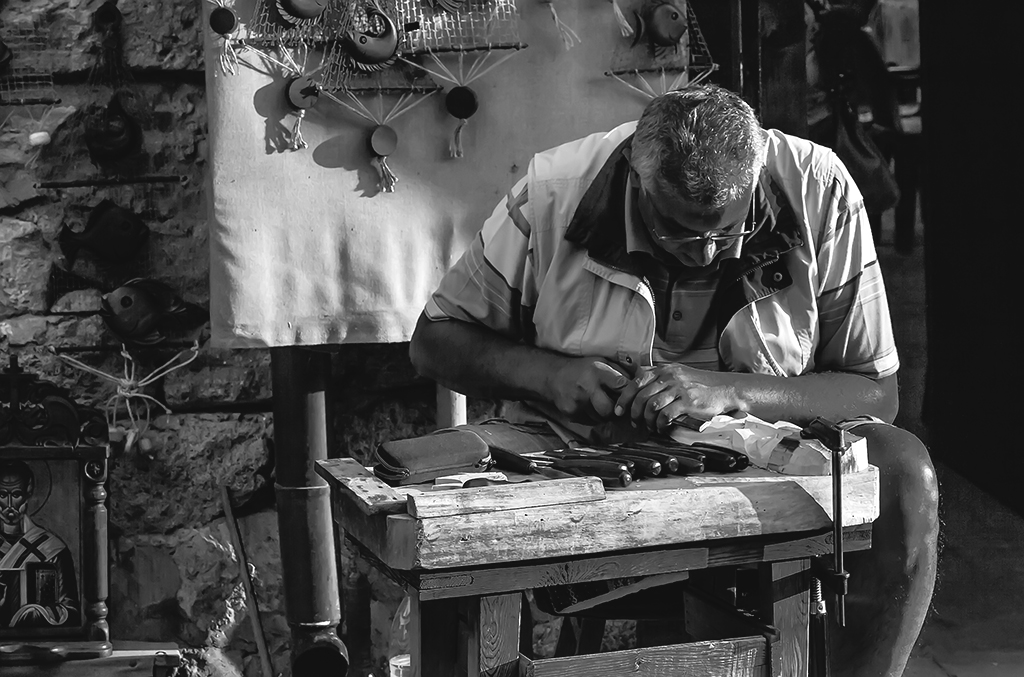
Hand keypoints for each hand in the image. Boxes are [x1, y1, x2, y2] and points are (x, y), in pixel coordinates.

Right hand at [548, 357, 630, 421]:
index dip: (629, 394)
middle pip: (609, 410)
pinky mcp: (571, 413)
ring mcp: (577, 403)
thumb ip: (620, 372)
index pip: (621, 385)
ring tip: (600, 402)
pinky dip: (594, 416)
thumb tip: (641, 382)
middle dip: (615, 410)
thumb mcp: (602, 363)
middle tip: (617, 405)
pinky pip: (590, 421)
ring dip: (605, 414)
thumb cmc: (582, 369)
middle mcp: (587, 388)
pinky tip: (590, 405)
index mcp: (597, 372)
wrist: (554, 377)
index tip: (633, 397)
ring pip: (601, 418)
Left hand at [614, 364, 747, 431]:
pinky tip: (661, 428)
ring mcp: (679, 388)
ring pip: (651, 405)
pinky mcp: (688, 402)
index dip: (624, 398)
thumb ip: (660, 378)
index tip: (619, 410)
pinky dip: (660, 424)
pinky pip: (665, 415)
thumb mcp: (679, 374)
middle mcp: (669, 377)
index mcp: (664, 370)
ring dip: (646, 420)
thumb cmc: (702, 385)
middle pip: (640, 395)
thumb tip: (638, 384)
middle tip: (634, 422)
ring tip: (649, 426)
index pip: (636, 382)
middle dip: (633, 412)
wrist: (727, 388)